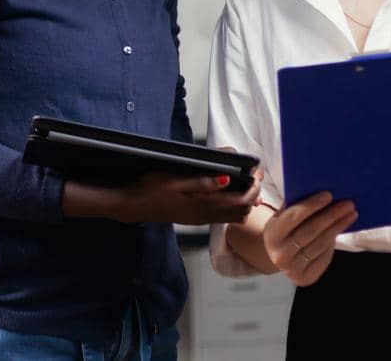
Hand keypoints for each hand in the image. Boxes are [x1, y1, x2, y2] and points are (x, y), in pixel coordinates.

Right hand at [119, 169, 261, 226]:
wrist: (134, 206)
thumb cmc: (151, 189)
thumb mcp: (175, 181)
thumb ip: (202, 182)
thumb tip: (227, 179)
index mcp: (204, 205)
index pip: (242, 200)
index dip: (253, 186)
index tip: (256, 171)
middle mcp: (207, 216)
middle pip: (243, 210)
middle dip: (253, 193)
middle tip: (254, 175)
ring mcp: (202, 219)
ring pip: (235, 217)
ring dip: (244, 202)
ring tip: (245, 183)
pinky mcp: (196, 219)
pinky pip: (223, 217)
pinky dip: (233, 207)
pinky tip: (229, 195)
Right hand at [260, 192, 356, 286]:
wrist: (278, 257)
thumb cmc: (283, 230)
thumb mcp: (280, 218)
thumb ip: (293, 206)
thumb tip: (316, 188)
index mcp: (271, 234)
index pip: (293, 217)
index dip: (311, 205)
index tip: (329, 195)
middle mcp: (280, 253)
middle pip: (311, 231)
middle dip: (331, 216)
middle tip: (348, 204)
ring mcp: (292, 268)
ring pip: (321, 244)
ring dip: (338, 227)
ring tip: (351, 214)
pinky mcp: (305, 278)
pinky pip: (324, 257)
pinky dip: (333, 242)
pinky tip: (341, 229)